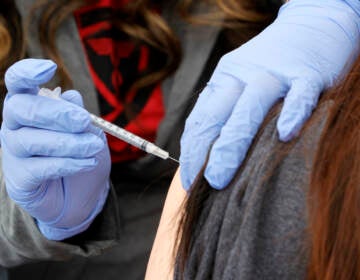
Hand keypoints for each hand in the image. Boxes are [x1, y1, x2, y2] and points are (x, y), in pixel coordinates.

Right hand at [1, 59, 110, 239]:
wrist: (81, 194)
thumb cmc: (82, 155)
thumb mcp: (88, 131)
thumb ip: (78, 114)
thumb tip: (71, 96)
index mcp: (30, 107)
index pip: (17, 83)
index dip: (27, 72)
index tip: (50, 68)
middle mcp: (15, 126)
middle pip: (20, 109)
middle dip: (55, 113)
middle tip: (84, 121)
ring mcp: (13, 153)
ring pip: (30, 141)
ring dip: (67, 142)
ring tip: (93, 146)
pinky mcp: (20, 180)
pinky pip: (39, 168)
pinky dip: (67, 164)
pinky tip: (87, 162)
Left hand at [180, 0, 359, 189]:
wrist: (312, 24)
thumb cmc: (273, 64)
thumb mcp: (240, 81)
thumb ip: (226, 112)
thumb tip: (209, 155)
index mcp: (224, 80)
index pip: (200, 119)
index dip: (191, 151)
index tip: (189, 179)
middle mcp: (242, 75)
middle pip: (218, 115)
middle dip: (206, 153)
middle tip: (204, 185)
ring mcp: (275, 72)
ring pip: (250, 105)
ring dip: (234, 143)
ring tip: (222, 177)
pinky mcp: (308, 72)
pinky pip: (300, 94)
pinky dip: (292, 113)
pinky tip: (285, 135)